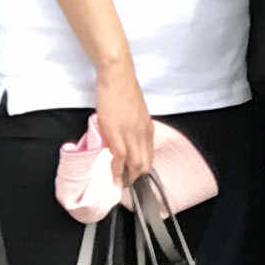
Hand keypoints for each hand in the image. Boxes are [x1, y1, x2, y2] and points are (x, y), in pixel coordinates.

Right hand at [91, 58, 155, 188]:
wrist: (117, 76)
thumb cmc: (122, 90)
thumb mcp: (133, 112)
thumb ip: (131, 126)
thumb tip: (124, 137)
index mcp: (147, 127)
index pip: (149, 154)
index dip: (143, 169)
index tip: (137, 179)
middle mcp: (143, 133)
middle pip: (145, 162)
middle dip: (138, 179)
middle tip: (129, 189)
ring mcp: (131, 133)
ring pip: (135, 163)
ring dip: (129, 178)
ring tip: (122, 188)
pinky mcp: (117, 133)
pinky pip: (120, 157)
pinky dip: (117, 170)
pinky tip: (115, 178)